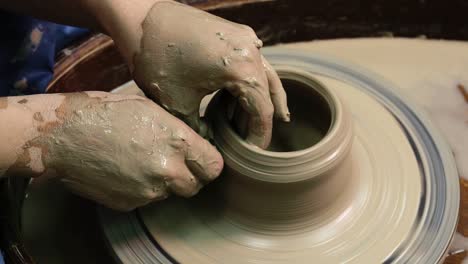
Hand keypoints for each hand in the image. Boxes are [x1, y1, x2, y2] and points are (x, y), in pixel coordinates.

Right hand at [41, 92, 222, 210]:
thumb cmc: (105, 112)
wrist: (64, 135)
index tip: (202, 158)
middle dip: (190, 176)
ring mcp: (147, 191)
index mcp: (177, 142)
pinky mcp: (129, 203)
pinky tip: (127, 169)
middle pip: (195, 186)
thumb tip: (195, 143)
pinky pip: (147, 199)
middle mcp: (167, 170)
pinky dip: (142, 188)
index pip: (214, 167)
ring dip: (164, 182)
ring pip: (170, 193)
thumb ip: (178, 131)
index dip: (209, 163)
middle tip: (175, 161)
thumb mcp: (151, 108)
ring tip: (143, 160)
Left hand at [132, 1, 289, 147]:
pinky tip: (242, 97)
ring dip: (260, 101)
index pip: (263, 111)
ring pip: (264, 76)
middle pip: (268, 93)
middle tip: (253, 142)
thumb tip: (209, 146)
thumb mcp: (177, 104)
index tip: (253, 153)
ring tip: (255, 124)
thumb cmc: (156, 58)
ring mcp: (245, 38)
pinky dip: (251, 83)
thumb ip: (199, 130)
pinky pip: (252, 62)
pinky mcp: (235, 33)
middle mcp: (251, 50)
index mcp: (242, 68)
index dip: (259, 135)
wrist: (140, 17)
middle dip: (260, 120)